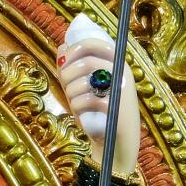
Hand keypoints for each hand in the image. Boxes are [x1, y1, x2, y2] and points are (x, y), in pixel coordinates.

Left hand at [56, 36, 139, 175]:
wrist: (113, 143)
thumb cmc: (97, 113)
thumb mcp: (83, 87)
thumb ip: (74, 67)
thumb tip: (62, 47)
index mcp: (117, 63)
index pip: (95, 43)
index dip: (75, 48)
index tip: (64, 61)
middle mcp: (123, 74)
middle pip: (86, 62)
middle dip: (67, 73)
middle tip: (65, 85)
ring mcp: (121, 91)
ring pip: (84, 81)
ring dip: (71, 92)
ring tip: (74, 101)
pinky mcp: (116, 109)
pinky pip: (86, 100)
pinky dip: (77, 106)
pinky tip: (80, 113)